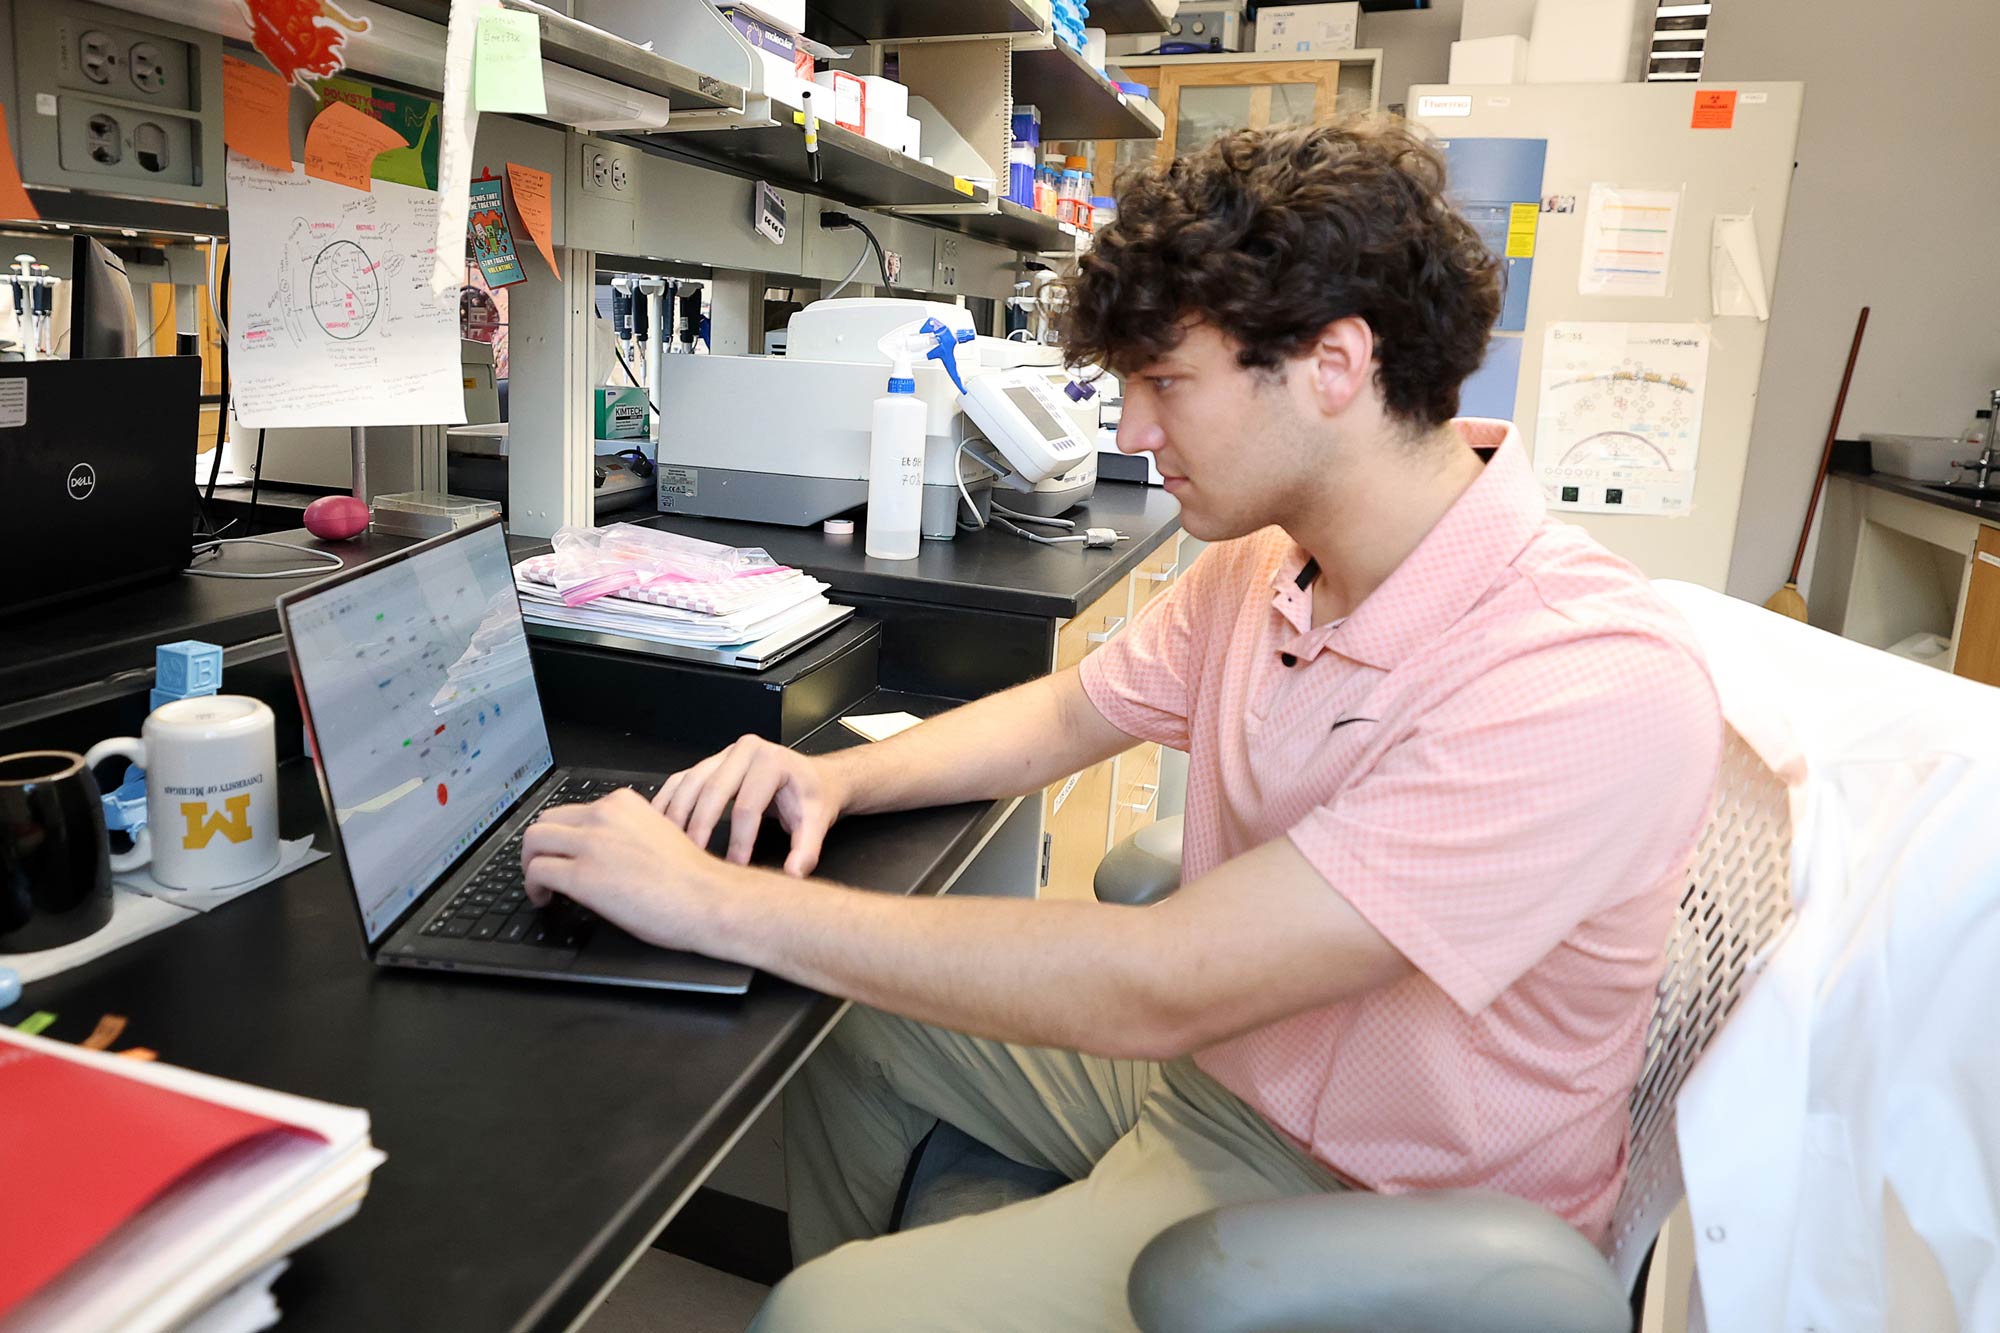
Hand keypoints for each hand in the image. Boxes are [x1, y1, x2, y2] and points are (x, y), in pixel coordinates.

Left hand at [521, 789, 728, 950]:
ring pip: (533, 841)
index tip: (564, 853)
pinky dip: (533, 886)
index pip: (573, 810)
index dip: (563, 835)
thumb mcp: (656, 833)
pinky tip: (545, 899)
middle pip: (546, 820)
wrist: (707, 898)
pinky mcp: (582, 875)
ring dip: (530, 864)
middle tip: (543, 867)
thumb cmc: (691, 877)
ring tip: (539, 884)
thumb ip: (624, 832)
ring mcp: (591, 844)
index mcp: (623, 804)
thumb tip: (599, 850)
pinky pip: (538, 871)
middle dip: (539, 847)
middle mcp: (604, 815)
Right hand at [653, 734, 846, 875]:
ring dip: (677, 815)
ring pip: (690, 783)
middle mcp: (744, 751)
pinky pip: (680, 781)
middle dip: (700, 828)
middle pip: (712, 790)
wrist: (811, 778)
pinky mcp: (708, 764)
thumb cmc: (810, 796)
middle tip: (694, 858)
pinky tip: (658, 825)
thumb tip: (794, 874)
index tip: (736, 866)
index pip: (748, 805)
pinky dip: (666, 803)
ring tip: (670, 846)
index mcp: (771, 761)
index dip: (740, 839)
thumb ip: (807, 850)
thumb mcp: (817, 821)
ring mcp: (722, 755)